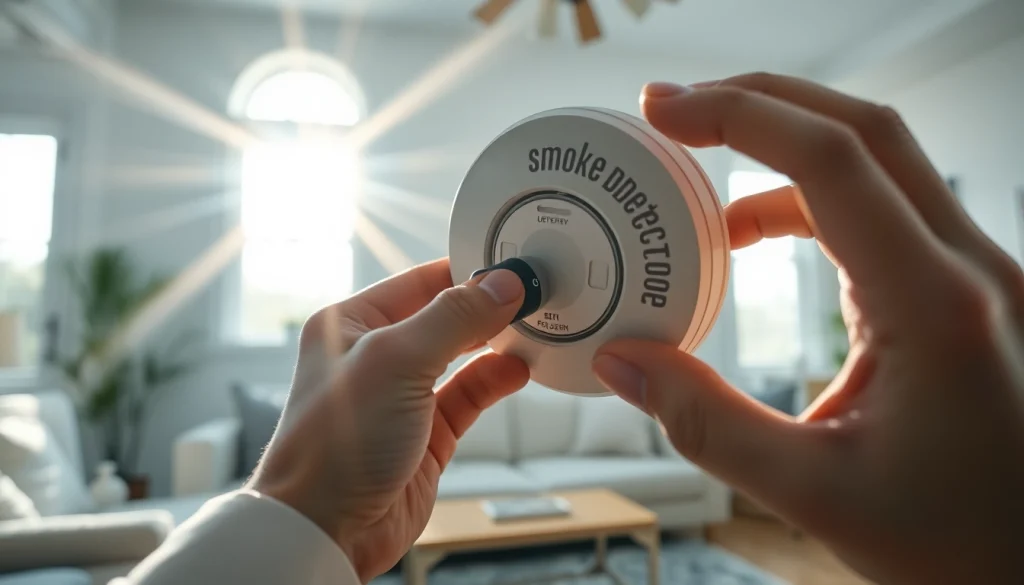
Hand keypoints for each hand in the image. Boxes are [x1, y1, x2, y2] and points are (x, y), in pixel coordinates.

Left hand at [247, 259, 528, 581]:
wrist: (326, 528)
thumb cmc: (333, 443)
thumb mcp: (396, 361)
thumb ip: (453, 319)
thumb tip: (501, 286)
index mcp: (350, 322)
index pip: (418, 280)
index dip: (465, 271)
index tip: (511, 266)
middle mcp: (375, 355)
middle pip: (443, 316)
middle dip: (486, 307)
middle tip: (531, 294)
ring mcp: (403, 395)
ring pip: (461, 356)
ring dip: (495, 343)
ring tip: (532, 330)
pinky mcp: (427, 433)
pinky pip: (468, 395)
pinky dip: (495, 380)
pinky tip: (517, 370)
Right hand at [592, 74, 1023, 584]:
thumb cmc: (957, 542)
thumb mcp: (816, 492)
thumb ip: (706, 424)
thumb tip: (623, 362)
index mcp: (937, 307)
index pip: (833, 162)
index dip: (740, 116)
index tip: (664, 112)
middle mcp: (971, 270)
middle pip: (864, 129)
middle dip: (759, 101)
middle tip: (672, 111)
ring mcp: (977, 273)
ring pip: (878, 160)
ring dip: (783, 145)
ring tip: (698, 166)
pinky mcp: (963, 288)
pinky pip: (881, 209)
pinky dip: (808, 199)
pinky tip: (753, 234)